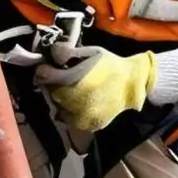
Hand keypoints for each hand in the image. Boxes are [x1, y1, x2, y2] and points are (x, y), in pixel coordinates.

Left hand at [35, 44, 156, 133]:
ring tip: (71, 91)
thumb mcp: (91, 52)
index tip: (47, 69)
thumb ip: (69, 52)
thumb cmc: (111, 65)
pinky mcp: (90, 125)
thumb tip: (52, 53)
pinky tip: (79, 102)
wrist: (133, 83)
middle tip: (60, 79)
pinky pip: (72, 119)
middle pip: (53, 94)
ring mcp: (84, 116)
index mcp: (76, 80)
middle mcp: (77, 101)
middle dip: (53, 86)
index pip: (47, 77)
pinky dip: (71, 111)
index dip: (44, 72)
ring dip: (61, 100)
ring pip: (61, 109)